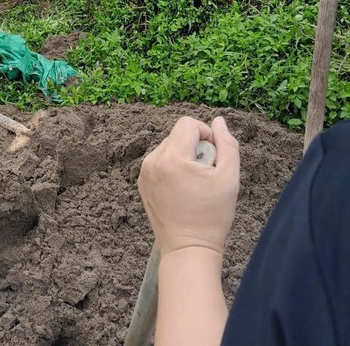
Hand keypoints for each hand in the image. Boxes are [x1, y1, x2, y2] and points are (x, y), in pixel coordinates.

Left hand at [138, 116, 239, 257]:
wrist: (189, 249)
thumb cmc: (212, 216)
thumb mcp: (229, 178)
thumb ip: (227, 145)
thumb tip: (218, 122)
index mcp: (172, 157)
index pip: (188, 124)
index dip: (206, 134)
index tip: (214, 157)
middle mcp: (153, 160)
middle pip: (178, 135)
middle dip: (195, 148)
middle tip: (205, 175)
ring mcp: (144, 172)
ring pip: (168, 147)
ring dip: (184, 157)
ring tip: (194, 184)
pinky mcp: (142, 182)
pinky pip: (160, 161)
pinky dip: (172, 168)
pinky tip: (182, 190)